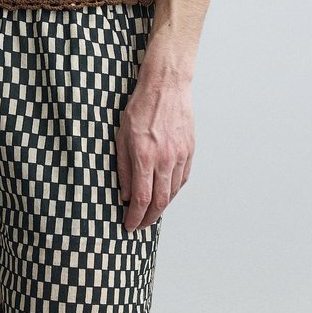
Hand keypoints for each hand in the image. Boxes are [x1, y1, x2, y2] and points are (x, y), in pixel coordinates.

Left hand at [116, 73, 194, 231]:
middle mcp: (165, 160)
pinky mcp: (190, 151)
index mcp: (145, 156)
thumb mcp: (121, 136)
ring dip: (162, 207)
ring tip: (151, 213)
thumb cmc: (141, 107)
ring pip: (173, 192)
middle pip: (160, 202)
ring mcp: (180, 156)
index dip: (135, 217)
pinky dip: (173, 191)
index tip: (129, 225)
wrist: (166, 87)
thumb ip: (123, 167)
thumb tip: (124, 193)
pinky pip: (182, 179)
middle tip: (140, 225)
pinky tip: (166, 194)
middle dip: (148, 219)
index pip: (141, 199)